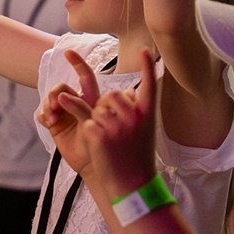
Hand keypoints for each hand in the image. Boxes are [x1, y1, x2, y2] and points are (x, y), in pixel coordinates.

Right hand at [37, 50, 102, 171]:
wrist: (95, 165)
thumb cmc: (103, 144)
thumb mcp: (98, 123)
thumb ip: (84, 108)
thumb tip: (64, 96)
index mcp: (91, 99)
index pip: (85, 76)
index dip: (77, 62)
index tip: (68, 52)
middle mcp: (76, 103)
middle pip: (61, 87)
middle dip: (55, 92)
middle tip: (56, 105)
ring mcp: (64, 113)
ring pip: (50, 99)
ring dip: (49, 105)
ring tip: (54, 117)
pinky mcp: (54, 124)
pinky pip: (43, 113)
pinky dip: (45, 116)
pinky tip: (50, 123)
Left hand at [72, 49, 160, 199]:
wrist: (132, 184)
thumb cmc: (138, 157)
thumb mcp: (144, 130)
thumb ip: (135, 110)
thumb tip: (123, 93)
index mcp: (148, 114)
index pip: (149, 84)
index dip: (147, 66)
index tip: (144, 49)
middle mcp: (133, 116)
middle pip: (112, 94)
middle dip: (107, 106)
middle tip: (114, 128)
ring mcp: (115, 124)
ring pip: (97, 106)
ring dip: (97, 119)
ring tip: (109, 140)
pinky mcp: (97, 133)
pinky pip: (85, 119)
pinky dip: (83, 124)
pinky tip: (92, 137)